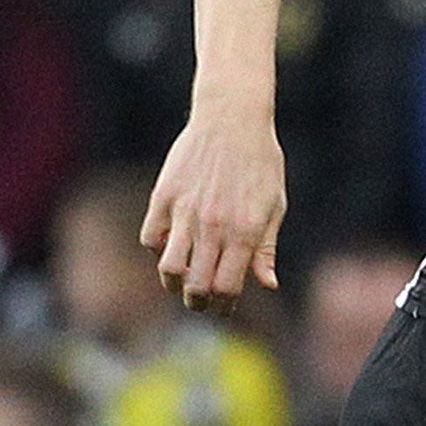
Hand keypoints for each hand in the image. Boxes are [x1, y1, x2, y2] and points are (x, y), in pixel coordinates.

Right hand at [139, 109, 286, 314]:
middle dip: (198, 302)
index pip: (227, 288)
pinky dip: (158, 248)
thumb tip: (268, 285)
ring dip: (174, 283)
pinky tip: (170, 244)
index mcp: (245, 231)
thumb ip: (267, 248)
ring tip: (183, 280)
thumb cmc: (261, 162)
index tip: (223, 307)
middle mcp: (214, 226)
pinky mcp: (163, 197)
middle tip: (201, 300)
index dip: (223, 305)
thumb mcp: (274, 204)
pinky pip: (151, 238)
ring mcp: (185, 212)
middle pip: (196, 286)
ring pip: (168, 268)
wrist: (232, 118)